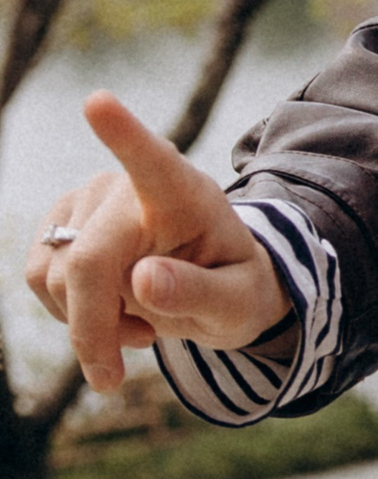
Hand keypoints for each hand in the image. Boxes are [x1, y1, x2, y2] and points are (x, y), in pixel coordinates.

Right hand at [23, 91, 289, 391]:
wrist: (218, 288)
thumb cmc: (236, 290)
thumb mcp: (238, 304)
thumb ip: (199, 292)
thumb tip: (144, 279)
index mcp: (186, 194)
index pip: (153, 160)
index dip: (124, 133)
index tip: (99, 102)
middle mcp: (129, 187)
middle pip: (87, 262)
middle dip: (94, 328)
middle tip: (113, 377)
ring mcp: (88, 201)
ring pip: (55, 275)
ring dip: (87, 321)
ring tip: (139, 325)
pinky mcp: (59, 222)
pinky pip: (38, 278)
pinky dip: (68, 312)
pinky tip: (112, 313)